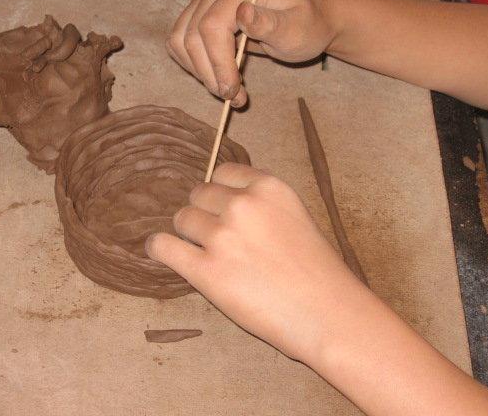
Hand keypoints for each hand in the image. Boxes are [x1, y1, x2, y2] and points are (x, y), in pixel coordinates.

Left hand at [145, 163, 365, 363]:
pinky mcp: (206, 270)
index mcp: (268, 187)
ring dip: (188, 234)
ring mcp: (222, 236)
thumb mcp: (295, 217)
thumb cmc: (318, 273)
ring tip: (203, 253)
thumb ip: (261, 205)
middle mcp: (242, 204)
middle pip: (199, 194)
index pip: (223, 172)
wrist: (328, 315)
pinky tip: (162, 252)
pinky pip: (164, 246)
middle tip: (215, 237)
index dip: (219, 192)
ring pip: (182, 219)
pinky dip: (159, 249)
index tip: (220, 208)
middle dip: (203, 212)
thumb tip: (222, 203)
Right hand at [167, 0, 335, 106]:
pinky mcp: (197, 13)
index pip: (211, 26)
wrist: (306, 21)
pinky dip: (193, 65)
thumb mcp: (295, 30)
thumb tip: (242, 13)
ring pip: (180, 41)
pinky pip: (179, 43)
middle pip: (191, 36)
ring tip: (226, 90)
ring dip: (199, 73)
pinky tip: (216, 75)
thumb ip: (268, 24)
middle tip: (233, 98)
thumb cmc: (305, 27)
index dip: (218, 64)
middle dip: (209, 74)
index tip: (234, 92)